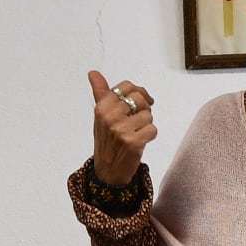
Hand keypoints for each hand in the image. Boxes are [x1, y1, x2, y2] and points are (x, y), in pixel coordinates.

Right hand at [87, 69, 157, 187]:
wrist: (107, 171)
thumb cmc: (106, 141)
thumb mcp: (100, 116)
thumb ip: (100, 93)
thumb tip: (93, 73)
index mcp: (101, 107)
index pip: (126, 87)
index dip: (138, 92)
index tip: (142, 101)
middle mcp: (109, 117)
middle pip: (139, 98)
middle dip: (144, 108)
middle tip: (138, 120)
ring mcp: (121, 130)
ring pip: (148, 115)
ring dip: (146, 124)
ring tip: (135, 133)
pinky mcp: (133, 142)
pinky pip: (153, 129)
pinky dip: (150, 136)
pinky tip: (140, 142)